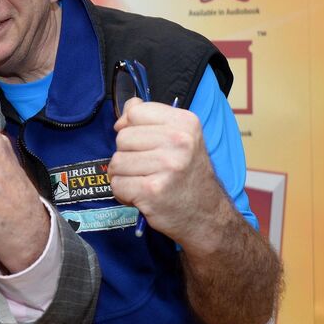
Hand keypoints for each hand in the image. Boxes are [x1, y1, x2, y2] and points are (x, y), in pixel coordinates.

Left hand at [109, 98, 229, 252]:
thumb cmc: (188, 175)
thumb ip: (152, 118)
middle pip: (122, 137)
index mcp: (185, 123)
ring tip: (145, 181)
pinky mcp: (152, 190)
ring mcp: (166, 167)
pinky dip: (124, 193)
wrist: (207, 216)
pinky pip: (117, 184)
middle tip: (148, 167)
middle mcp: (179, 142)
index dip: (130, 126)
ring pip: (116, 162)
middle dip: (127, 154)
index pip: (135, 112)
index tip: (141, 141)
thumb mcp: (181, 138)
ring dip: (124, 175)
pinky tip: (142, 195)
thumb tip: (127, 107)